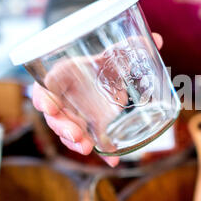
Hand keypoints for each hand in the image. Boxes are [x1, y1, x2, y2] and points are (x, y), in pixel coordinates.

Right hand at [32, 33, 163, 166]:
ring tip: (87, 148)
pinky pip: (91, 142)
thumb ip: (130, 48)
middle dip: (62, 128)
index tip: (48, 106)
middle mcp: (64, 101)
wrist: (101, 77)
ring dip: (75, 143)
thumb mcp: (111, 55)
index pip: (43, 88)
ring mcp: (75, 118)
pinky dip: (102, 153)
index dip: (42, 98)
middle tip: (76, 134)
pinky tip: (113, 161)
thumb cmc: (99, 65)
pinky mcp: (89, 129)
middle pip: (54, 117)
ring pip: (68, 133)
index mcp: (63, 79)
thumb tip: (157, 39)